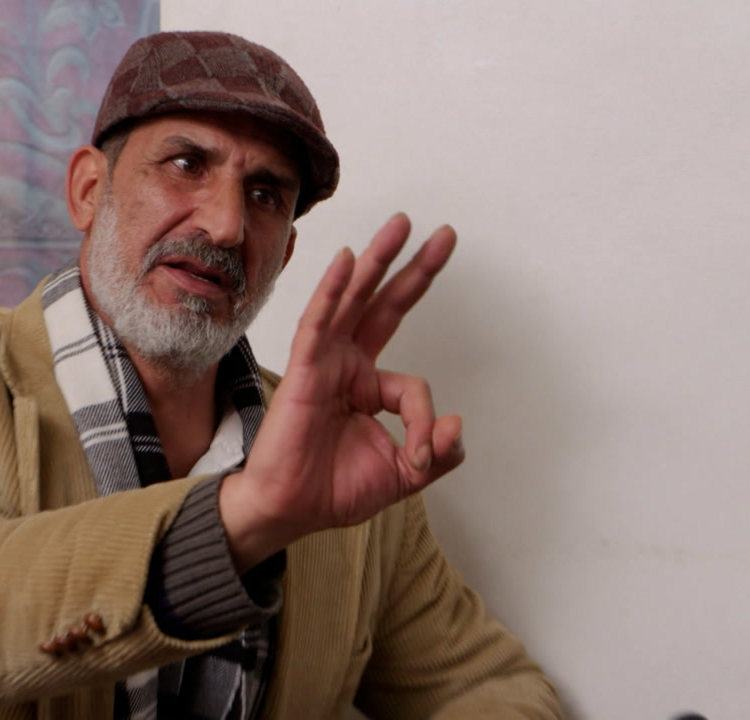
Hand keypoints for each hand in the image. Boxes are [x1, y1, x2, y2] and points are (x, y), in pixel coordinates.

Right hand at [220, 214, 465, 570]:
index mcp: (369, 387)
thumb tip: (457, 423)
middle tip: (444, 234)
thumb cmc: (334, 490)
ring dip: (377, 262)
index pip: (412, 382)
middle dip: (413, 269)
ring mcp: (324, 363)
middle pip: (383, 305)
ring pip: (353, 302)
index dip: (426, 418)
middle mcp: (347, 366)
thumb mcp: (403, 473)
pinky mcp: (303, 370)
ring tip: (400, 226)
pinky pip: (318, 323)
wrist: (292, 510)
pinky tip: (347, 261)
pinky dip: (332, 292)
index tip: (424, 451)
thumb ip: (437, 452)